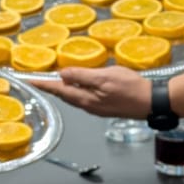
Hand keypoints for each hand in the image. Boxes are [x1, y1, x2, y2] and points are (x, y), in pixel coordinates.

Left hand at [32, 66, 151, 118]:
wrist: (152, 102)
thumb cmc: (131, 88)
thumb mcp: (105, 77)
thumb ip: (82, 76)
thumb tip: (63, 75)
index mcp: (86, 99)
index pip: (59, 90)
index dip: (45, 84)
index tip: (31, 81)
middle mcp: (89, 106)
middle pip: (65, 96)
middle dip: (52, 88)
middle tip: (40, 80)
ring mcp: (98, 108)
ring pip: (75, 98)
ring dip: (63, 90)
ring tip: (54, 82)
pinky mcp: (106, 106)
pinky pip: (85, 98)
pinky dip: (76, 91)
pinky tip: (78, 87)